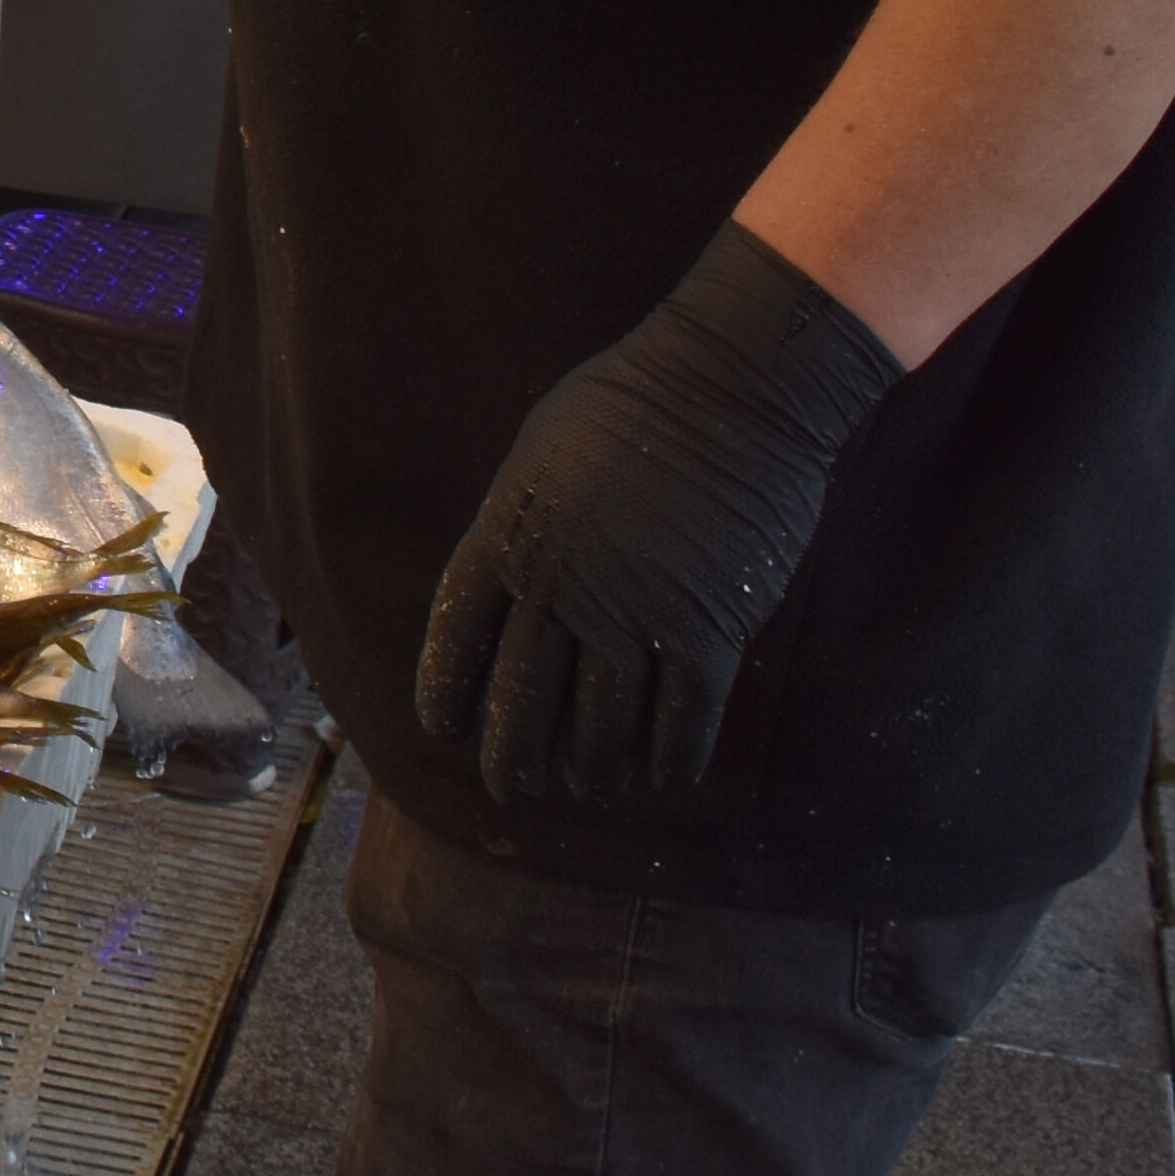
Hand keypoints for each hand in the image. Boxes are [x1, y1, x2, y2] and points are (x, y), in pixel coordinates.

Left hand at [413, 222, 905, 803]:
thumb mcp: (540, 455)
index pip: (457, 638)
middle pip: (523, 702)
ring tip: (589, 786)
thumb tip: (512, 579)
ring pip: (601, 727)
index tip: (443, 729)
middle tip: (514, 790)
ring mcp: (632, 614)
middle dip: (513, 758)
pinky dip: (671, 759)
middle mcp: (559, 588)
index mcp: (506, 539)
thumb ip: (520, 524)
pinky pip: (682, 721)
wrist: (731, 385)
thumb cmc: (634, 402)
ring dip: (593, 769)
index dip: (447, 692)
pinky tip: (664, 777)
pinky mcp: (707, 629)